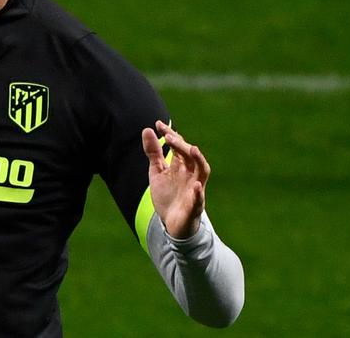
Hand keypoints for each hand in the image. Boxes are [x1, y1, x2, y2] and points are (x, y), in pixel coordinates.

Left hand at [142, 119, 210, 238]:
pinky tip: (196, 186)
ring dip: (199, 160)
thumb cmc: (167, 195)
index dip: (170, 134)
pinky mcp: (195, 206)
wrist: (172, 224)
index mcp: (181, 165)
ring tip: (193, 149)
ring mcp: (195, 189)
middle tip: (168, 137)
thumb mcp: (157, 172)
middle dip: (181, 145)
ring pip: (202, 171)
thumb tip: (147, 129)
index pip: (179, 146)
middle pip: (190, 155)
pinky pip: (199, 199)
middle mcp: (191, 174)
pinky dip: (198, 193)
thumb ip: (153, 153)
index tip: (158, 124)